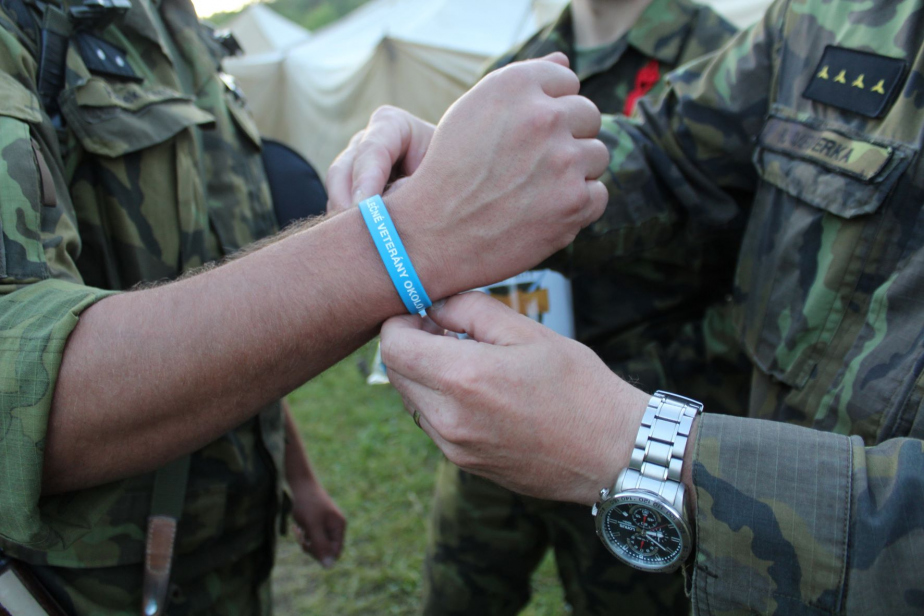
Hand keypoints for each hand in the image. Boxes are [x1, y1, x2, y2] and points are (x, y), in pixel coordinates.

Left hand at [290, 474, 346, 567]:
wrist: (298, 484)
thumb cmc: (307, 503)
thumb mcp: (313, 525)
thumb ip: (320, 545)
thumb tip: (329, 566)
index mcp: (339, 526)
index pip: (335, 552)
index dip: (322, 554)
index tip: (308, 545)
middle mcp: (334, 527)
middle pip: (326, 551)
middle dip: (312, 547)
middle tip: (301, 537)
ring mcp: (325, 526)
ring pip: (317, 546)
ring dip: (306, 542)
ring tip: (298, 531)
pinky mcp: (316, 524)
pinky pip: (311, 539)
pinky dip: (303, 536)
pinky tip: (298, 527)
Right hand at [334, 53, 608, 298]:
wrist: (431, 235)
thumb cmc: (450, 171)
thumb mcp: (474, 110)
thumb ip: (524, 83)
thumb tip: (566, 62)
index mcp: (516, 84)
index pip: (567, 81)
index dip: (549, 108)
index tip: (527, 133)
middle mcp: (543, 116)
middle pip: (587, 115)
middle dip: (567, 137)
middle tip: (531, 166)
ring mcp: (563, 160)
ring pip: (596, 155)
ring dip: (574, 172)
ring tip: (535, 190)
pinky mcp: (574, 201)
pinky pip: (597, 195)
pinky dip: (576, 206)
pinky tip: (542, 213)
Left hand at [379, 292, 649, 504]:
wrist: (612, 453)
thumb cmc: (579, 386)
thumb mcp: (527, 331)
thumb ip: (471, 310)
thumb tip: (434, 305)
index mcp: (463, 378)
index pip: (393, 345)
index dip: (401, 321)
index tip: (426, 313)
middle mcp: (449, 418)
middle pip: (395, 373)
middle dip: (411, 346)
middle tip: (445, 330)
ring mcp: (454, 447)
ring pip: (411, 399)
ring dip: (425, 375)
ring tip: (467, 360)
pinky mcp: (464, 464)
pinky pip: (432, 423)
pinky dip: (441, 401)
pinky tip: (479, 391)